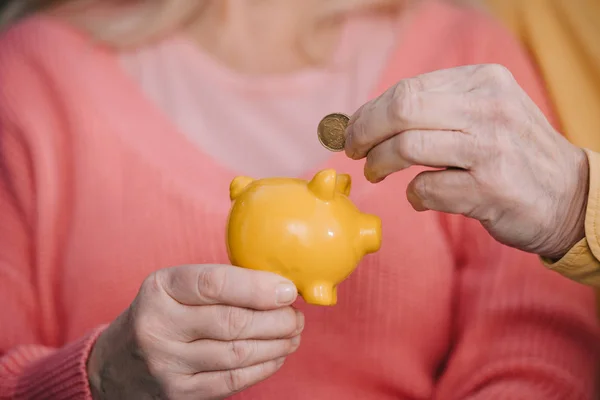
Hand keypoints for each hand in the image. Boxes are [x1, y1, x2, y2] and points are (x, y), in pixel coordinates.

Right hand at [87, 264, 302, 398]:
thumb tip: (278, 288)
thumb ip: (219, 285)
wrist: (115, 364)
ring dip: (276, 344)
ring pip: (237, 354)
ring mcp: (166, 363)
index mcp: (160, 289)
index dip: (258, 287)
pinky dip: (262, 368)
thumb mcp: (175, 288)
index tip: (287, 290)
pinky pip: (231, 380)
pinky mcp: (178, 392)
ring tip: (293, 335)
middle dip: (276, 319)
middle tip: (296, 316)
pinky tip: (276, 356)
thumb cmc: (161, 315)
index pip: (215, 283)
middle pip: (232, 322)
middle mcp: (158, 325)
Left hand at [344, 64, 587, 259]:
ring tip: (375, 172)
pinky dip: (413, 196)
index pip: (407, 89)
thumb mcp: (486, 111)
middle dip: (363, 131)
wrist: (569, 195)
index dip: (370, 111)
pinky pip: (426, 188)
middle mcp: (489, 108)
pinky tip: (421, 196)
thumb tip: (369, 115)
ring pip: (406, 147)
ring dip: (379, 163)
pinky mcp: (490, 190)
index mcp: (484, 81)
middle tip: (352, 149)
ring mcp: (491, 149)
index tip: (353, 128)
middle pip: (400, 110)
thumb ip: (436, 108)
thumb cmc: (513, 153)